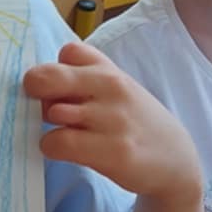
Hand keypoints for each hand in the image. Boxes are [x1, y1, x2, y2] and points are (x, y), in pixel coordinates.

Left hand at [22, 42, 199, 203]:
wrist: (176, 160)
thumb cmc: (136, 122)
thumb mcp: (117, 90)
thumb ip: (84, 79)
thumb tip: (37, 83)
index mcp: (110, 70)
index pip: (68, 51)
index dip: (54, 70)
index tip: (60, 90)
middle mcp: (112, 87)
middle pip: (49, 76)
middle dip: (35, 91)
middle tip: (48, 110)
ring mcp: (113, 119)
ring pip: (51, 112)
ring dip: (49, 125)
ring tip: (67, 133)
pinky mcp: (112, 151)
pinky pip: (58, 143)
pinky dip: (52, 147)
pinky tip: (67, 150)